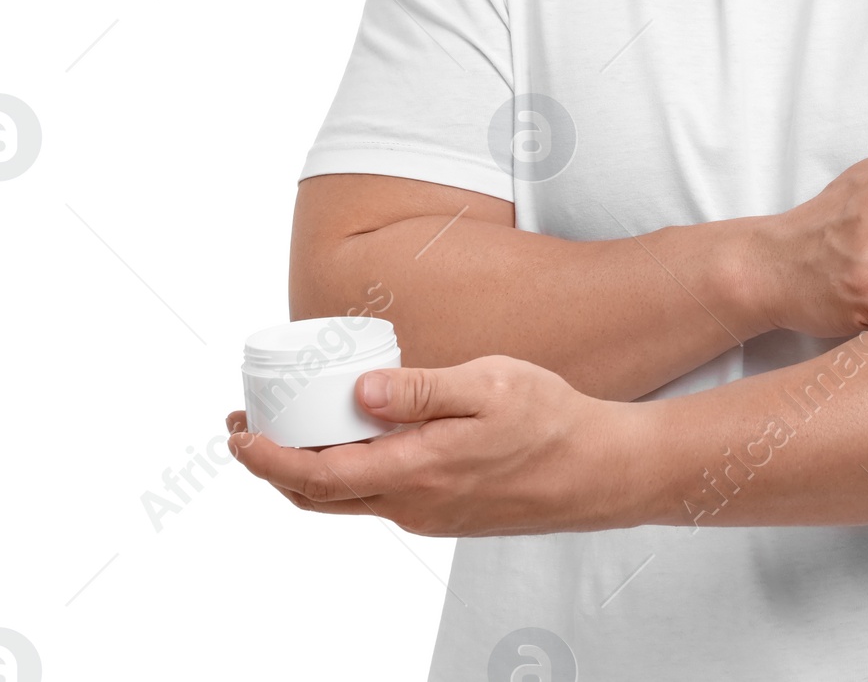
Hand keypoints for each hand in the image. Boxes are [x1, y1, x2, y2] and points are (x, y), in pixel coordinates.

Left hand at [225, 356, 650, 536]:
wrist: (599, 470)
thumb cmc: (550, 421)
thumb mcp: (489, 386)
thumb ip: (422, 390)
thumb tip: (358, 392)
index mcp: (415, 471)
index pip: (316, 475)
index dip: (267, 458)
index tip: (238, 434)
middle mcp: (412, 503)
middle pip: (319, 496)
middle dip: (273, 465)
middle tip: (247, 428)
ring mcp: (428, 513)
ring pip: (348, 499)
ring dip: (309, 470)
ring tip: (295, 427)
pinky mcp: (445, 511)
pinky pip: (379, 496)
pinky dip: (349, 472)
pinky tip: (362, 437)